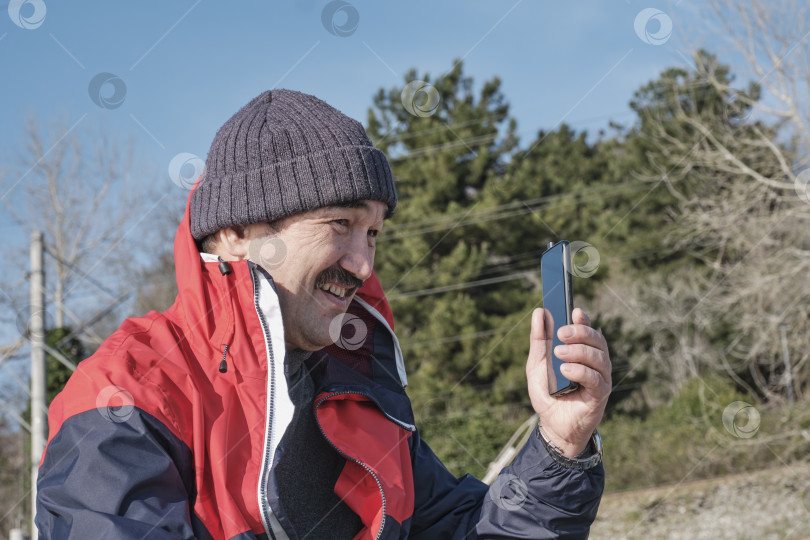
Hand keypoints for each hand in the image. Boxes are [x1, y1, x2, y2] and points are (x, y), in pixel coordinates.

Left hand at [526, 307, 611, 456]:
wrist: (552, 425)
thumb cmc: (548, 393)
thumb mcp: (537, 363)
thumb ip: (539, 339)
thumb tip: (540, 312)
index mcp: (582, 351)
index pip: (588, 330)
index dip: (584, 319)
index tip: (575, 311)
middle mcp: (595, 362)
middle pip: (597, 340)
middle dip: (581, 333)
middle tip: (562, 333)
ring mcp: (600, 378)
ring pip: (599, 357)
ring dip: (578, 351)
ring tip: (559, 353)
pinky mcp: (601, 394)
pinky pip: (596, 378)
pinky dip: (580, 371)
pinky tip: (565, 370)